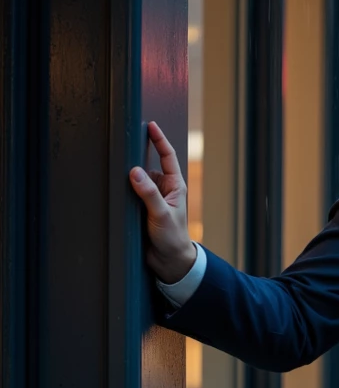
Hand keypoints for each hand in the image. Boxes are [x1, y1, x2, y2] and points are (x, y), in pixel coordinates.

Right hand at [129, 120, 196, 283]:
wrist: (169, 262)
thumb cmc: (172, 239)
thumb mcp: (161, 214)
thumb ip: (148, 193)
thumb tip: (134, 171)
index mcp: (174, 186)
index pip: (167, 156)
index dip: (159, 139)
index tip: (150, 125)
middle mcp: (163, 189)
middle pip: (147, 166)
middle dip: (135, 158)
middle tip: (122, 147)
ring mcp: (151, 199)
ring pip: (136, 180)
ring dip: (127, 178)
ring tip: (115, 173)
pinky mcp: (141, 209)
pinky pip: (129, 194)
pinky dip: (123, 190)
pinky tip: (114, 190)